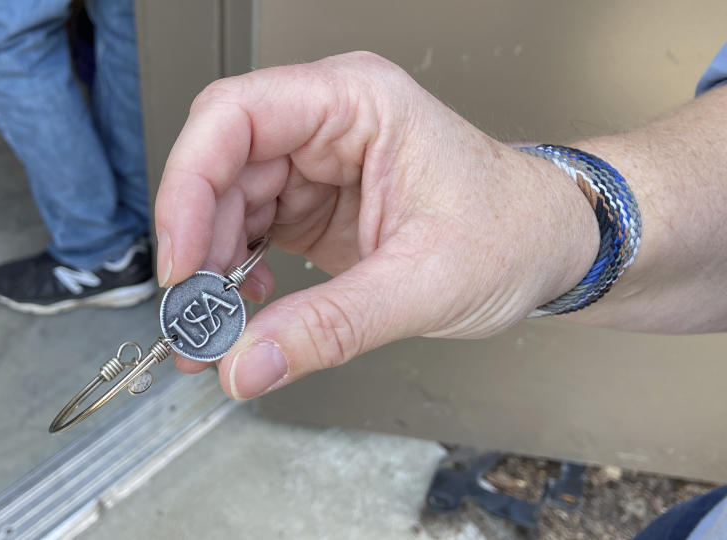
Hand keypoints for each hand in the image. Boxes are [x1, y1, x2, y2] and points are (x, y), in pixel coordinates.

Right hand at [155, 51, 597, 398]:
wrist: (548, 249)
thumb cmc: (514, 231)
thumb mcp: (424, 284)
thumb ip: (330, 326)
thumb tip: (245, 362)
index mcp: (356, 102)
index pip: (235, 115)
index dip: (188, 184)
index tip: (181, 260)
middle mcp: (327, 123)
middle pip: (219, 165)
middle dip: (196, 243)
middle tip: (192, 314)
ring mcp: (315, 164)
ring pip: (224, 204)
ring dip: (209, 269)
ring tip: (212, 329)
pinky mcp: (311, 206)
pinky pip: (246, 233)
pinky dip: (235, 278)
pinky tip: (250, 312)